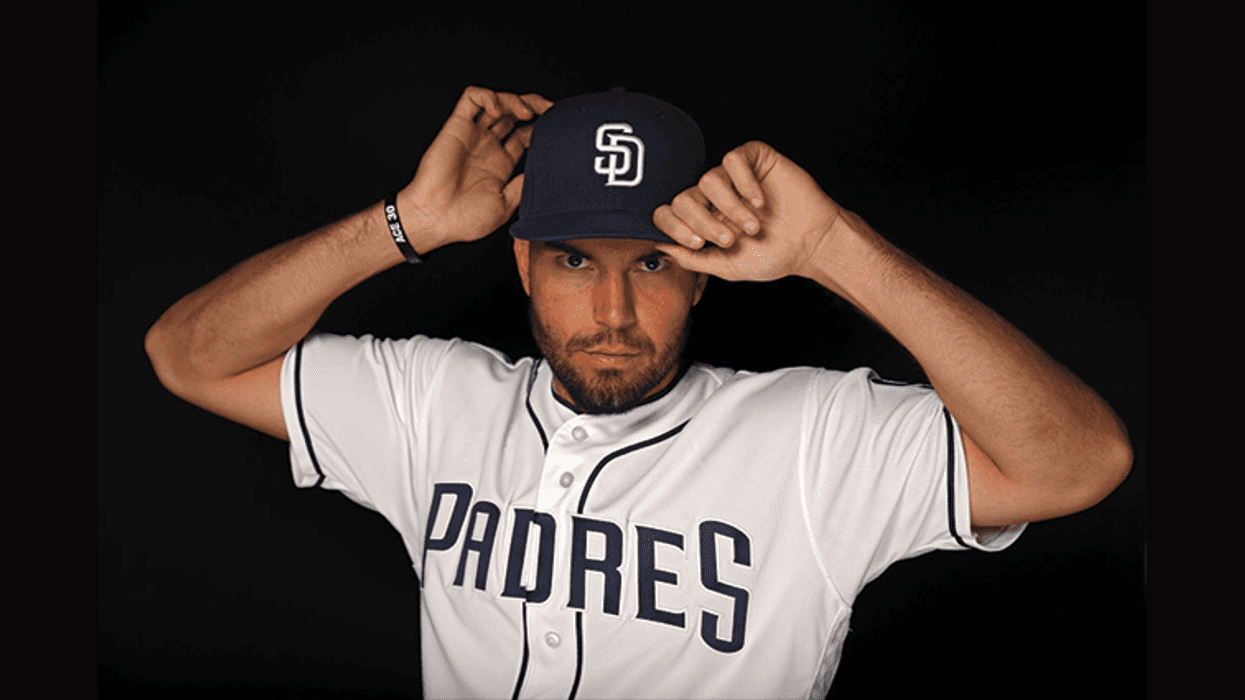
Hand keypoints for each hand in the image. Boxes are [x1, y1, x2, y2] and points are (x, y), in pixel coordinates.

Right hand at [400, 86, 553, 251]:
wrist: (435, 219)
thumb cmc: (465, 219)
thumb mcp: (506, 204)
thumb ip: (524, 185)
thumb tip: (546, 170)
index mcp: (501, 163)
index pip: (526, 134)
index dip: (542, 128)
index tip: (558, 129)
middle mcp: (488, 145)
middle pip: (515, 114)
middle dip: (535, 106)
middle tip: (550, 110)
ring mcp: (473, 134)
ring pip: (497, 102)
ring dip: (515, 99)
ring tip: (526, 111)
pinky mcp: (457, 126)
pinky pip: (471, 98)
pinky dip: (487, 96)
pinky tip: (497, 110)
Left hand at [651, 141, 841, 280]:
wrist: (812, 244)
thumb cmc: (773, 256)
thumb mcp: (728, 266)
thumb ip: (693, 259)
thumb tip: (660, 247)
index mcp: (702, 219)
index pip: (668, 213)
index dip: (674, 226)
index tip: (698, 243)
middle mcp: (713, 196)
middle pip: (683, 197)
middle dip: (703, 221)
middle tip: (729, 239)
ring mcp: (732, 176)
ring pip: (707, 179)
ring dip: (730, 207)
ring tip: (753, 226)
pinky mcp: (754, 159)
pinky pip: (733, 159)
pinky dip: (743, 182)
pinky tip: (759, 201)